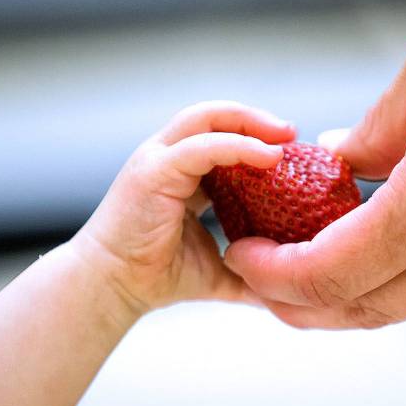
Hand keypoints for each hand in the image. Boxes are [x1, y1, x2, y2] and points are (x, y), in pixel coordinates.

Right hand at [72, 101, 294, 314]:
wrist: (112, 290)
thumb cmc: (157, 277)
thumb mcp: (217, 269)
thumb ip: (250, 269)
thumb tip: (284, 290)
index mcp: (181, 172)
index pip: (221, 134)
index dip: (256, 134)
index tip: (292, 147)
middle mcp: (167, 157)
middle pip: (215, 115)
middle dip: (256, 118)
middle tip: (293, 133)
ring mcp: (157, 160)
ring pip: (207, 118)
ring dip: (250, 122)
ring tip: (285, 136)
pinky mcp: (153, 171)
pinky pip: (202, 147)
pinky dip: (239, 146)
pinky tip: (269, 156)